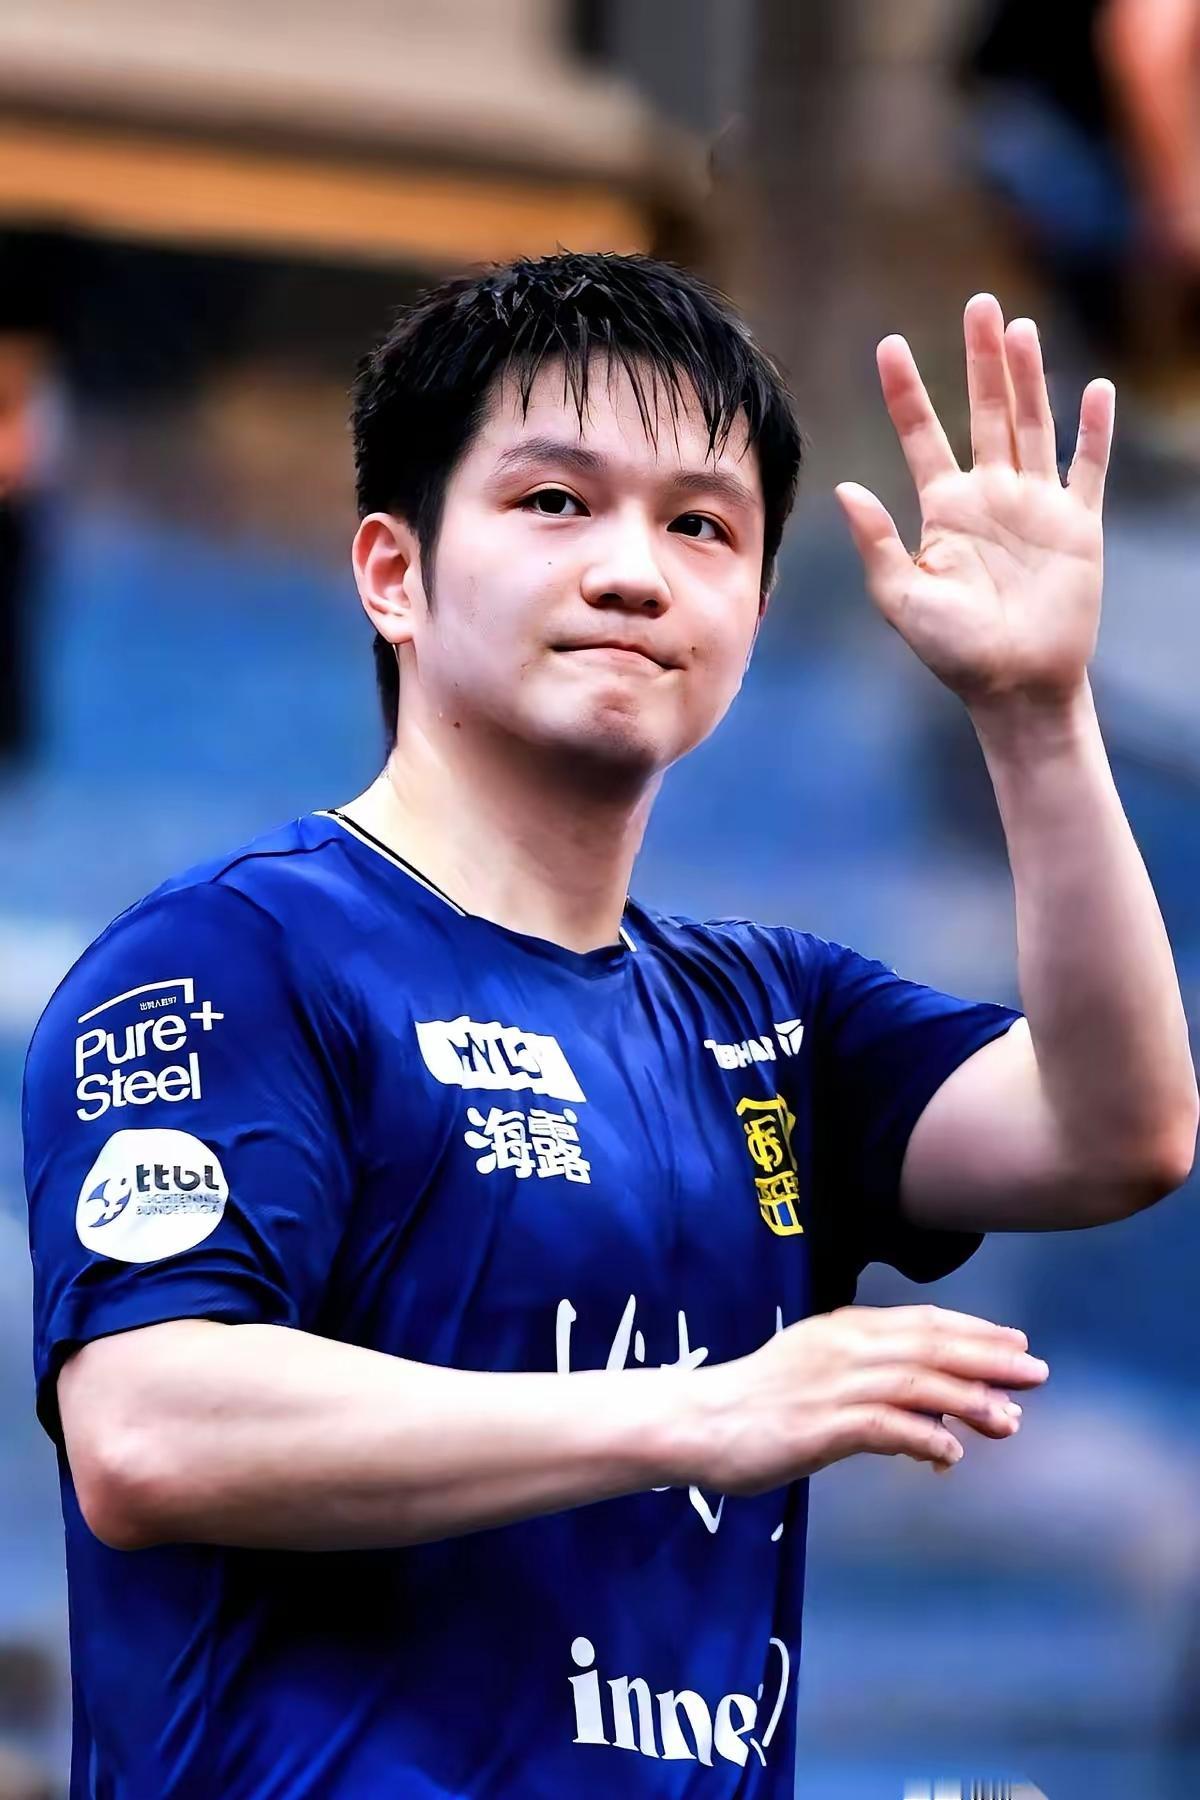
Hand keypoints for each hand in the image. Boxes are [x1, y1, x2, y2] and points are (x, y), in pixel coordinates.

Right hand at [688, 1303, 1049, 1490]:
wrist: (697, 1421)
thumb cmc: (759, 1402)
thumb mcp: (818, 1373)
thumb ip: (872, 1381)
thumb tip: (934, 1409)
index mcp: (843, 1328)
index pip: (922, 1321)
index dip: (974, 1330)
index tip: (1016, 1342)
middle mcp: (844, 1347)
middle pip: (930, 1345)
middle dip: (988, 1358)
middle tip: (1036, 1372)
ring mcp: (832, 1385)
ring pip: (917, 1382)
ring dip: (969, 1399)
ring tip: (1010, 1420)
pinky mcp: (820, 1425)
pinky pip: (884, 1427)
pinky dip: (923, 1435)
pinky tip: (951, 1453)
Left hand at [835, 295, 1114, 709]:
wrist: (1015, 686)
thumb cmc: (953, 651)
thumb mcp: (902, 598)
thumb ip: (877, 543)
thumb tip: (846, 490)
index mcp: (944, 508)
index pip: (921, 434)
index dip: (906, 391)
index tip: (890, 346)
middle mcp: (990, 495)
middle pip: (985, 410)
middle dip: (980, 359)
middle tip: (977, 303)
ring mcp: (1036, 506)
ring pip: (1032, 424)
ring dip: (1028, 377)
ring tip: (1019, 328)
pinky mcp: (1077, 525)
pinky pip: (1087, 468)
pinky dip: (1093, 431)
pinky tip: (1093, 390)